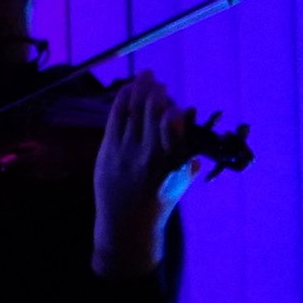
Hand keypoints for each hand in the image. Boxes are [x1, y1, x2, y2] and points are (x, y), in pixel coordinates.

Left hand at [92, 71, 196, 277]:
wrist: (127, 224)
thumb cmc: (157, 205)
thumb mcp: (179, 186)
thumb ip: (187, 163)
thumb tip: (193, 142)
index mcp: (171, 167)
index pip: (174, 129)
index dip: (174, 111)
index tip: (176, 105)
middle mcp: (148, 156)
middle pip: (152, 113)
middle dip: (157, 93)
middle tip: (160, 83)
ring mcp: (126, 152)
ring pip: (134, 111)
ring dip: (140, 90)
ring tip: (147, 78)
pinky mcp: (109, 149)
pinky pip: (116, 117)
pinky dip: (123, 100)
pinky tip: (129, 89)